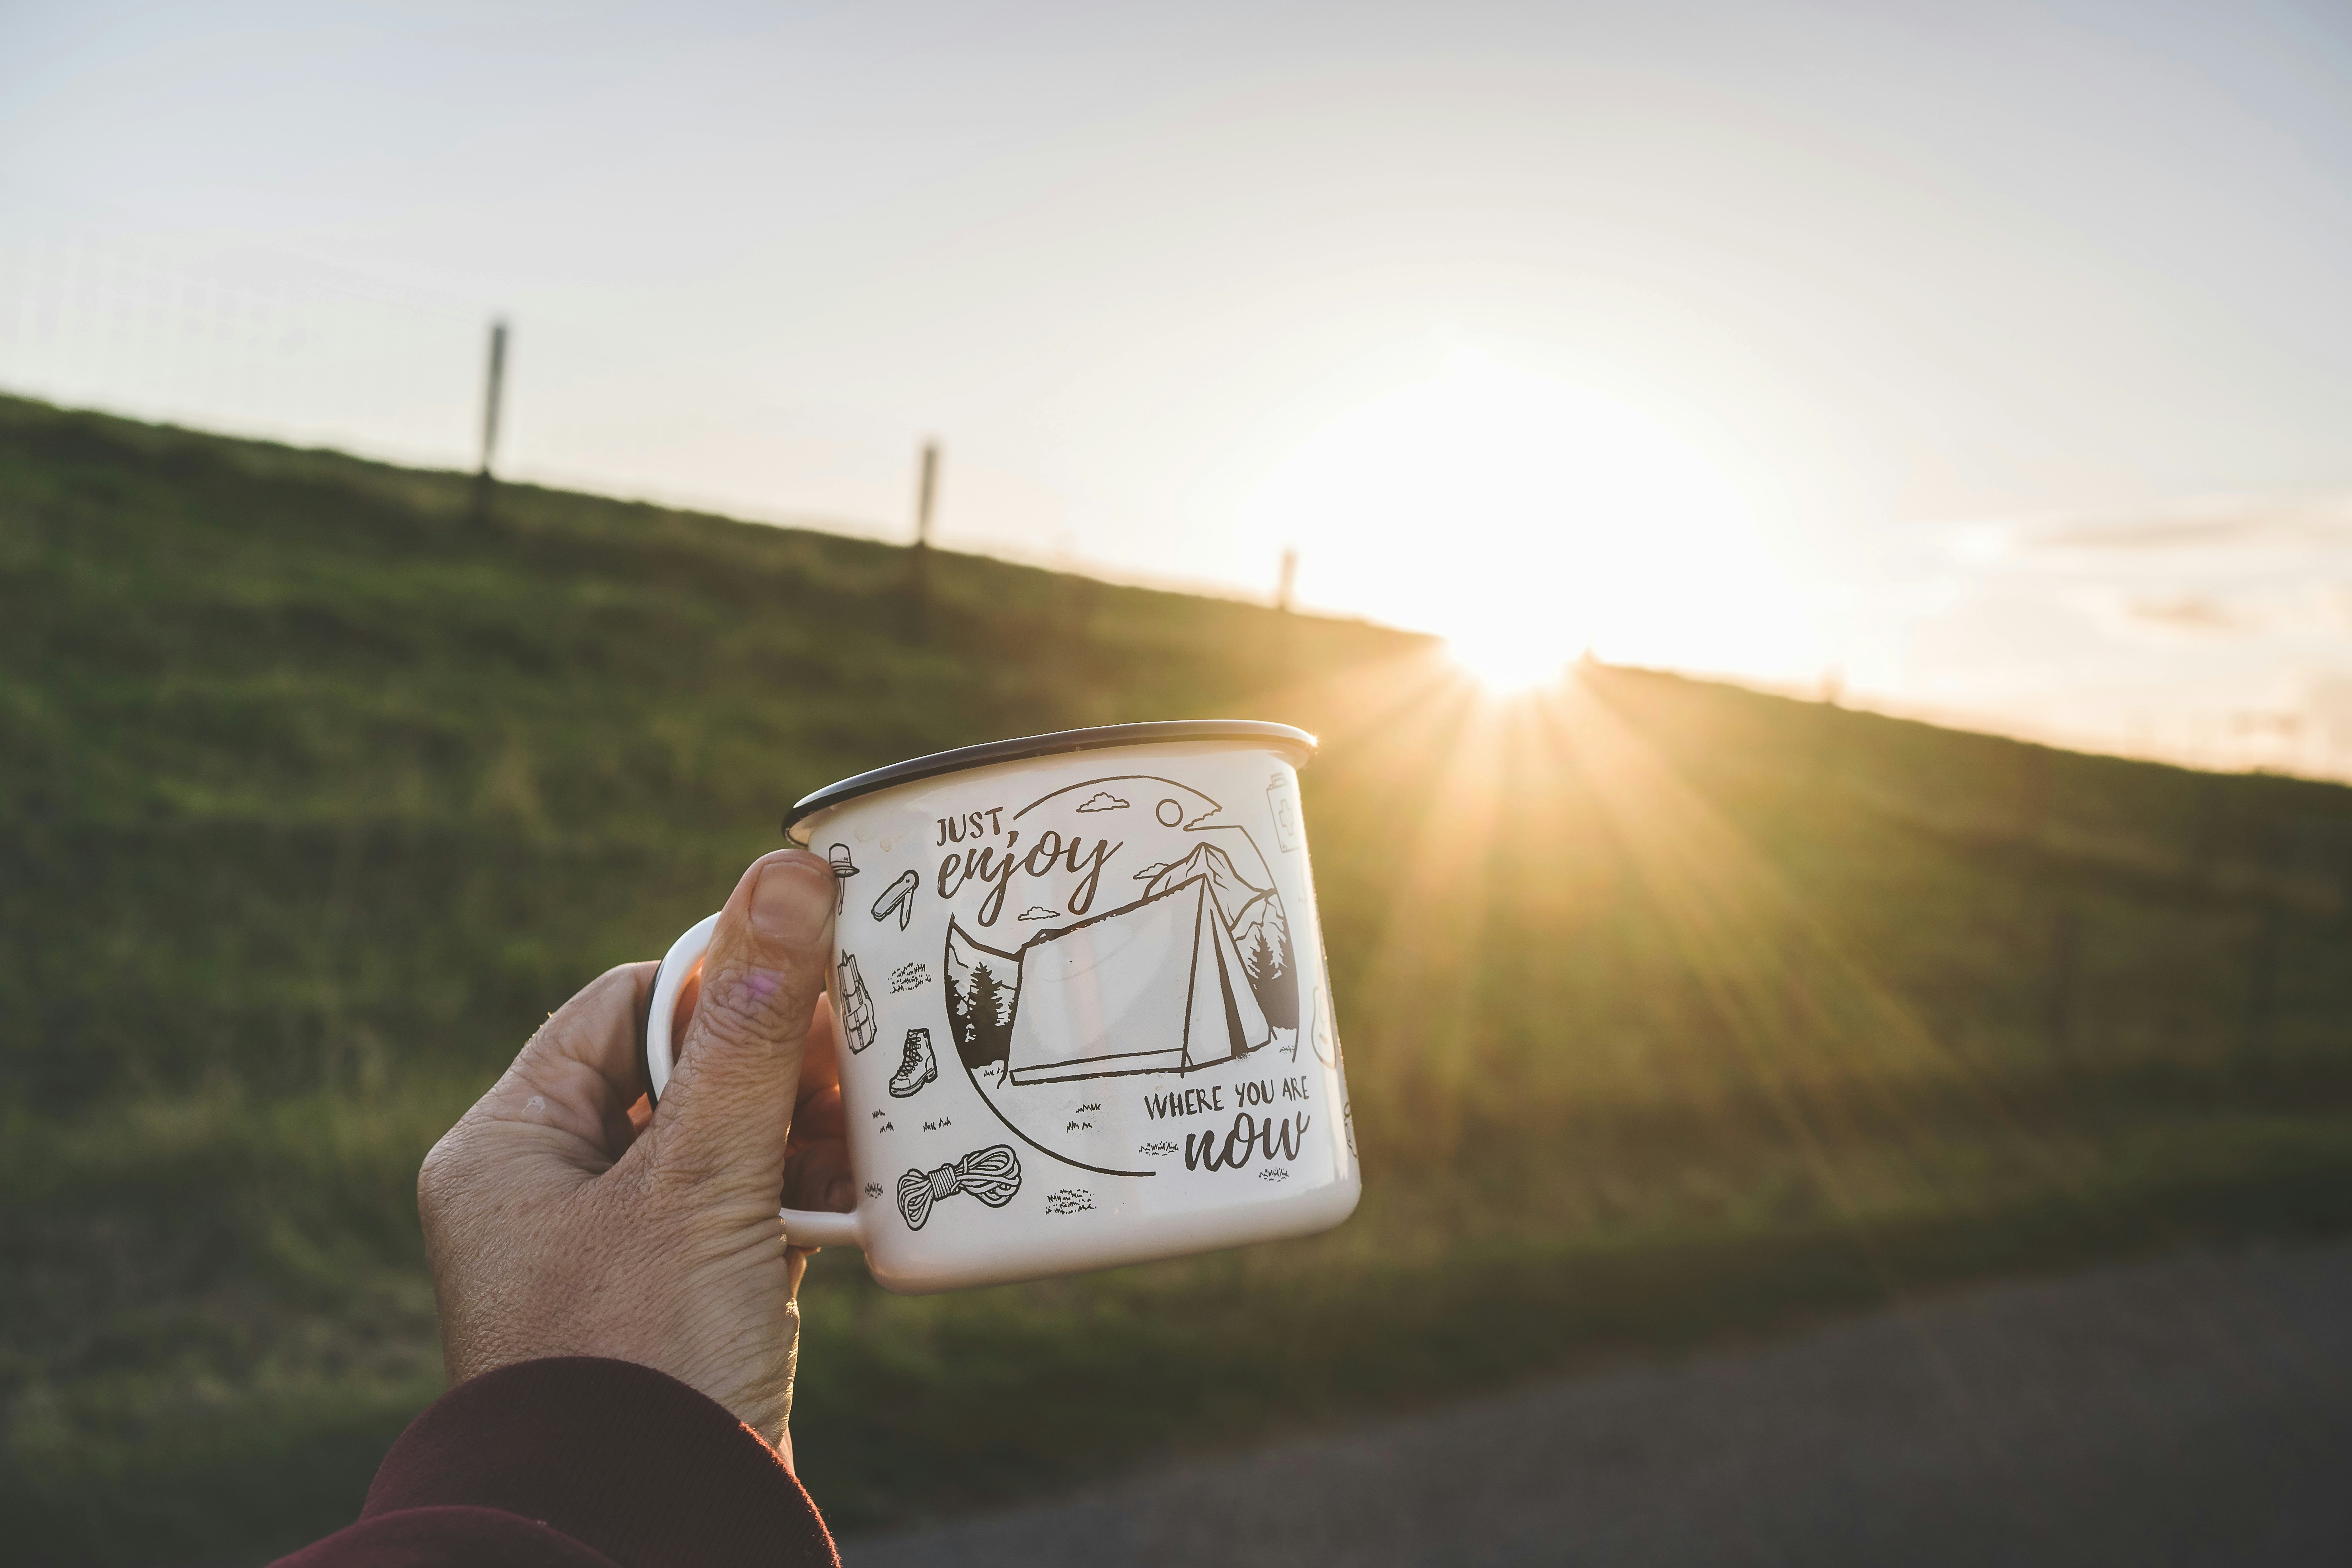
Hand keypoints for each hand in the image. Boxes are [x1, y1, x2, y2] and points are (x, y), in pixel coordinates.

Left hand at [417, 848, 852, 1463]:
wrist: (643, 1536)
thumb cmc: (642, 1360)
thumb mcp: (704, 1177)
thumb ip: (750, 1026)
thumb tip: (786, 869)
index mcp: (508, 1149)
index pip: (624, 1007)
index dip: (721, 986)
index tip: (813, 985)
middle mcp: (551, 1195)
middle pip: (684, 1073)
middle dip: (780, 1067)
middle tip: (864, 1055)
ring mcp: (617, 1254)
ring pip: (727, 1144)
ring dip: (805, 1133)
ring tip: (875, 1128)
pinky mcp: (680, 1306)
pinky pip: (750, 1213)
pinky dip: (806, 1200)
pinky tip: (864, 1198)